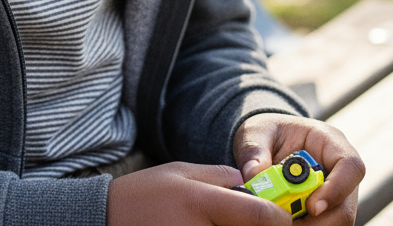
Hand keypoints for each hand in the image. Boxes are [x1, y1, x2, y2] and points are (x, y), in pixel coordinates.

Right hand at [107, 161, 292, 225]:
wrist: (109, 220)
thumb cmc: (145, 194)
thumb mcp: (180, 172)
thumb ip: (219, 176)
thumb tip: (253, 185)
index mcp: (200, 202)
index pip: (257, 215)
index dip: (278, 217)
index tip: (282, 215)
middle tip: (256, 220)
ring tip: (220, 220)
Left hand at [233, 114, 364, 224]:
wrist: (266, 142)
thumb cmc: (267, 132)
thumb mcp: (256, 132)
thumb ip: (254, 150)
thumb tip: (254, 175)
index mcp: (331, 143)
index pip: (351, 167)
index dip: (337, 190)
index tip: (311, 207)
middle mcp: (340, 172)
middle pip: (345, 207)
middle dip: (317, 221)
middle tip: (285, 222)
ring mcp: (336, 196)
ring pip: (334, 223)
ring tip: (277, 220)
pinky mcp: (325, 213)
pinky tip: (280, 221)